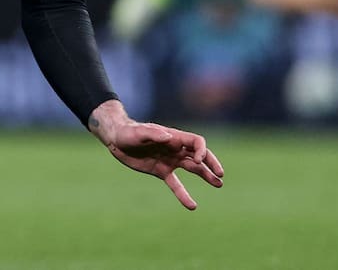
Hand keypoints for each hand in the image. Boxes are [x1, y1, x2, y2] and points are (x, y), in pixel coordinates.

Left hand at [90, 102, 223, 209]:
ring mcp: (170, 161)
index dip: (200, 151)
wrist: (116, 140)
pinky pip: (176, 184)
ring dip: (206, 176)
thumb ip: (154, 134)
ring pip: (193, 169)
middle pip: (199, 156)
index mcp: (173, 137)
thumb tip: (170, 138)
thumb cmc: (128, 132)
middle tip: (220, 175)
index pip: (196, 142)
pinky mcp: (161, 171)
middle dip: (211, 164)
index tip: (197, 160)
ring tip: (219, 184)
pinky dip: (184, 194)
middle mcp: (175, 149)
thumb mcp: (139, 132)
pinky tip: (192, 206)